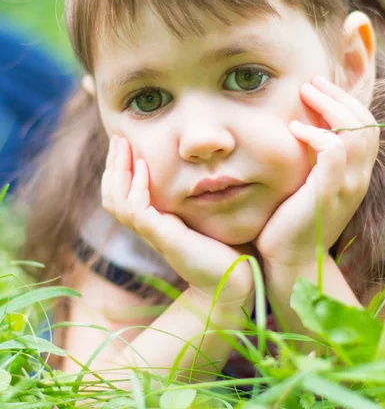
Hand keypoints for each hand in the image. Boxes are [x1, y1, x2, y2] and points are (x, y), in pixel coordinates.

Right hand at [101, 136, 254, 304]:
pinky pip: (137, 211)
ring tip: (124, 145)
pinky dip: (137, 188)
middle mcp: (150, 227)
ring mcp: (154, 234)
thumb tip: (209, 167)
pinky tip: (144, 168)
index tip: (127, 141)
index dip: (120, 168)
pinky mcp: (164, 239)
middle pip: (113, 194)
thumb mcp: (208, 213)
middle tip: (119, 137)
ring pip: (117, 202)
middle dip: (113, 164)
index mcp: (157, 221)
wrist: (235, 282)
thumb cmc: (228, 247)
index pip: (124, 192)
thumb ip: (201, 195)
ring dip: (118, 171)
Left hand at [255, 74, 378, 268]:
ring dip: (329, 106)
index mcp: (357, 173)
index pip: (367, 126)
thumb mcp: (309, 184)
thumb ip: (315, 159)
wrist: (292, 262)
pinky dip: (316, 134)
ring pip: (354, 132)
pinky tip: (295, 128)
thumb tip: (301, 126)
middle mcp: (359, 178)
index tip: (321, 87)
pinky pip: (333, 152)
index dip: (347, 101)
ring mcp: (347, 186)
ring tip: (306, 93)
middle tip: (312, 82)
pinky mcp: (328, 194)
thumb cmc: (293, 221)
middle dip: (339, 96)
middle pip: (364, 123)